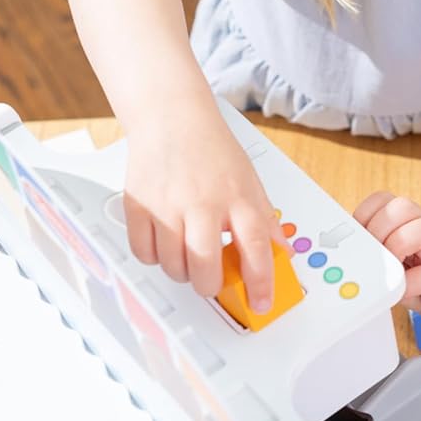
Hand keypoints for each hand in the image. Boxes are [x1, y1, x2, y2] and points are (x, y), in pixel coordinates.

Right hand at [121, 110, 283, 310]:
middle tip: (212, 280)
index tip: (261, 303)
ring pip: (173, 266)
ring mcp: (168, 205)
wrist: (171, 117)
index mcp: (237, 198)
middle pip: (205, 266)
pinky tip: (164, 243)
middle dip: (210, 285)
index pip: (255, 248)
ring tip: (188, 256)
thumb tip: (281, 252)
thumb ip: (264, 220)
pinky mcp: (139, 205)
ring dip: (182, 272)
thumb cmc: (212, 149)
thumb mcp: (250, 181)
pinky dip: (154, 257)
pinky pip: (145, 252)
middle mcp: (202, 203)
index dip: (260, 282)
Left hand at [354, 191, 420, 328]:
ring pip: (418, 228)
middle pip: (401, 207)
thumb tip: (349, 255)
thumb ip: (376, 255)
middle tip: (376, 255)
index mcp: (408, 223)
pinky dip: (408, 284)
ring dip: (396, 249)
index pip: (382, 199)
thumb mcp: (396, 264)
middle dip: (378, 231)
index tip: (360, 238)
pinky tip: (404, 290)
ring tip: (393, 270)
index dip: (365, 215)